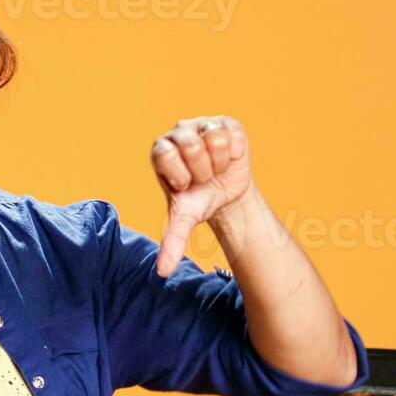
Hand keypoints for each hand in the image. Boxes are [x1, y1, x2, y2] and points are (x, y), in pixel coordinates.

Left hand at [150, 115, 252, 277]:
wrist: (226, 193)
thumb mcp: (185, 218)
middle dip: (203, 171)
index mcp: (160, 150)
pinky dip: (234, 152)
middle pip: (191, 146)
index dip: (182, 177)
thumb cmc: (199, 201)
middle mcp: (177, 132)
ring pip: (213, 138)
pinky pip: (232, 133)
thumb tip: (162, 273)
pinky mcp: (225, 121)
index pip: (165, 156)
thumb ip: (172, 241)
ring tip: (216, 169)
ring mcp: (201, 124)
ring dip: (219, 163)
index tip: (187, 186)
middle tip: (204, 178)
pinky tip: (228, 158)